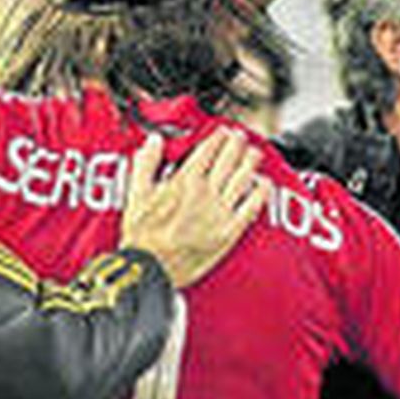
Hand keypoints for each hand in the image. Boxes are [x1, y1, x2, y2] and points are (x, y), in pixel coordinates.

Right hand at [120, 129, 264, 287]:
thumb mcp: (136, 194)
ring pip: (243, 177)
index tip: (221, 130)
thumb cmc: (142, 236)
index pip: (208, 149)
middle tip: (240, 135)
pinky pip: (252, 207)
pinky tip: (263, 182)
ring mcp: (221, 212)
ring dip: (250, 160)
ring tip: (254, 151)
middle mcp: (206, 193)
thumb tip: (154, 141)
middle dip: (237, 143)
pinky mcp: (230, 232)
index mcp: (185, 181)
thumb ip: (146, 163)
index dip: (217, 136)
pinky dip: (260, 192)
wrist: (151, 269)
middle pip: (229, 159)